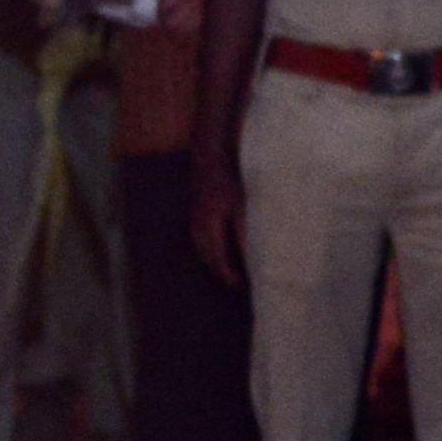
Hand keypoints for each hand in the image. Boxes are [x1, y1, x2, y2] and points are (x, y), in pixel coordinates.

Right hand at [188, 148, 245, 287]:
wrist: (208, 157)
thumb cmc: (228, 179)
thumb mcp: (241, 205)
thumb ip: (243, 231)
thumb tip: (249, 254)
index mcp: (209, 224)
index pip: (217, 256)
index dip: (226, 272)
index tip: (237, 282)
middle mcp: (197, 224)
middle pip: (205, 256)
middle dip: (218, 270)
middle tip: (233, 280)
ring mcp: (192, 218)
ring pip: (199, 248)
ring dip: (211, 260)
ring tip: (225, 268)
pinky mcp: (193, 213)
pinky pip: (197, 239)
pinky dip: (207, 249)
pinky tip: (216, 248)